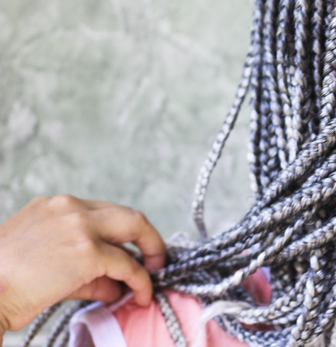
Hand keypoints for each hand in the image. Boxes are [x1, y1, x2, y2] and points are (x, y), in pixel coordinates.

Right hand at [0, 195, 165, 335]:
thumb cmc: (2, 283)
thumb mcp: (44, 265)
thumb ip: (85, 273)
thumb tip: (115, 287)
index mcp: (54, 205)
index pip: (101, 213)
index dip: (121, 233)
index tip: (131, 249)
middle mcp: (69, 207)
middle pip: (126, 214)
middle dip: (147, 236)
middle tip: (155, 258)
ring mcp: (80, 225)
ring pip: (134, 228)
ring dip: (149, 254)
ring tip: (151, 278)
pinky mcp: (88, 251)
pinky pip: (127, 264)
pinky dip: (140, 279)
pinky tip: (141, 294)